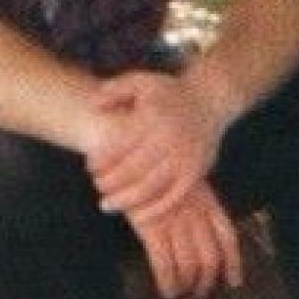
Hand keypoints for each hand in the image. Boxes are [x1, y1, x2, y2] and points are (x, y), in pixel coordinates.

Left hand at [84, 67, 222, 230]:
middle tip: (96, 187)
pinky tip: (137, 217)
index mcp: (151, 117)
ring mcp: (184, 158)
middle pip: (132, 170)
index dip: (101, 159)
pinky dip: (154, 210)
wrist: (209, 100)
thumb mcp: (139, 81)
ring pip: (150, 188)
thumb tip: (92, 106)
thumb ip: (113, 90)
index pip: (120, 144)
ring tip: (106, 205)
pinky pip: (173, 198)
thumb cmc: (167, 92)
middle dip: (109, 182)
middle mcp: (169, 139)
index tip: (89, 166)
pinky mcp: (195, 173)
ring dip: (125, 200)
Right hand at [133, 179, 244, 298]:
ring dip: (188, 286)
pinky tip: (167, 292)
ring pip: (190, 266)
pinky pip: (165, 265)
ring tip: (181, 294)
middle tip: (200, 294)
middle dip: (207, 282)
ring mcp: (173, 220)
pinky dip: (168, 284)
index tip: (234, 282)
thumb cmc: (152, 167)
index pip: (227, 237)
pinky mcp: (151, 228)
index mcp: (205, 199)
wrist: (127, 151)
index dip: (233, 263)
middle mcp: (193, 212)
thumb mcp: (183, 179)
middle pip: (210, 257)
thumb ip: (195, 201)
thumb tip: (200, 234)